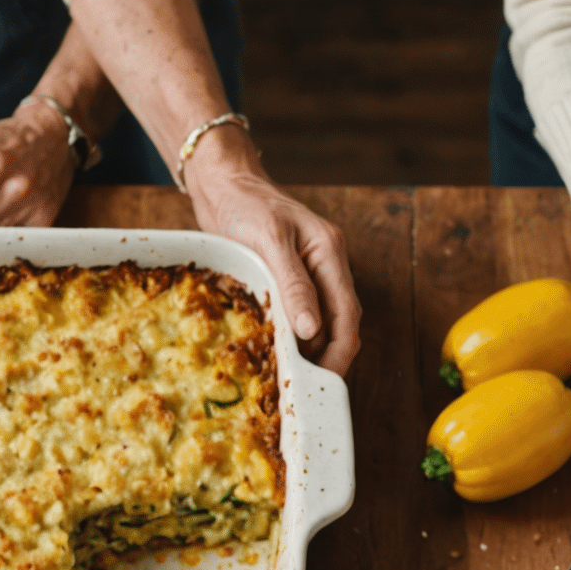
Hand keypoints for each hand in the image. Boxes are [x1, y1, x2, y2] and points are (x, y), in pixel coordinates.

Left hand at [183, 130, 359, 373]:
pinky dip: (290, 336)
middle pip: (339, 325)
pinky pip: (298, 315)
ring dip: (306, 350)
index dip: (339, 353)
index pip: (347, 315)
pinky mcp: (289, 279)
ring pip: (319, 323)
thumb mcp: (269, 242)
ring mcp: (310, 273)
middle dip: (326, 358)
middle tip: (301, 386)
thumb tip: (310, 330)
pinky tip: (274, 350)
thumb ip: (293, 285)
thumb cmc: (244, 204)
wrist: (223, 183)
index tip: (323, 382)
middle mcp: (327, 266)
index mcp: (330, 253)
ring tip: (285, 374)